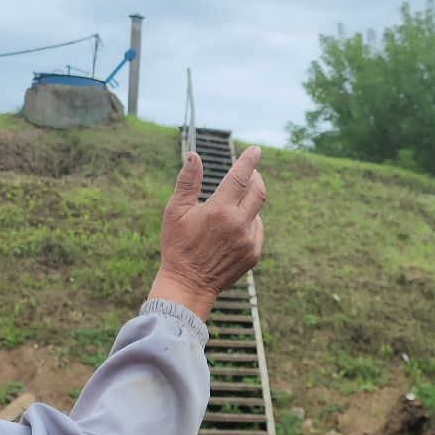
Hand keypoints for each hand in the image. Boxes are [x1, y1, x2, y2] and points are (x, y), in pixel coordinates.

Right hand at [149, 145, 265, 318]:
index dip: (249, 161)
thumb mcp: (175, 212)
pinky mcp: (254, 254)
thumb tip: (194, 155)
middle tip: (249, 173)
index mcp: (219, 210)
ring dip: (247, 204)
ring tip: (227, 211)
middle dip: (256, 178)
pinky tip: (231, 230)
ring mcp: (249, 240)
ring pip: (256, 212)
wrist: (188, 284)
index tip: (256, 150)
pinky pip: (256, 230)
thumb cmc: (177, 246)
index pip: (240, 177)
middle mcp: (239, 224)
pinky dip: (248, 223)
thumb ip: (187, 182)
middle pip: (258, 191)